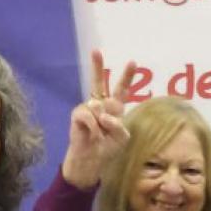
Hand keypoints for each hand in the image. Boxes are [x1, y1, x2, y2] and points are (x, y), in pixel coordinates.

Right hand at [63, 49, 132, 188]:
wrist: (91, 159)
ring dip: (101, 123)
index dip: (127, 76)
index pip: (122, 90)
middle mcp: (101, 105)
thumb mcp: (122, 138)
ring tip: (99, 134)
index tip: (132, 62)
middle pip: (99, 82)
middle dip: (97, 67)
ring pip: (97, 105)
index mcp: (115, 108)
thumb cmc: (108, 148)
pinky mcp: (77, 114)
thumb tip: (103, 114)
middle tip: (95, 51)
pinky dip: (93, 127)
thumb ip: (118, 125)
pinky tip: (92, 135)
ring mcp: (88, 108)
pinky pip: (88, 115)